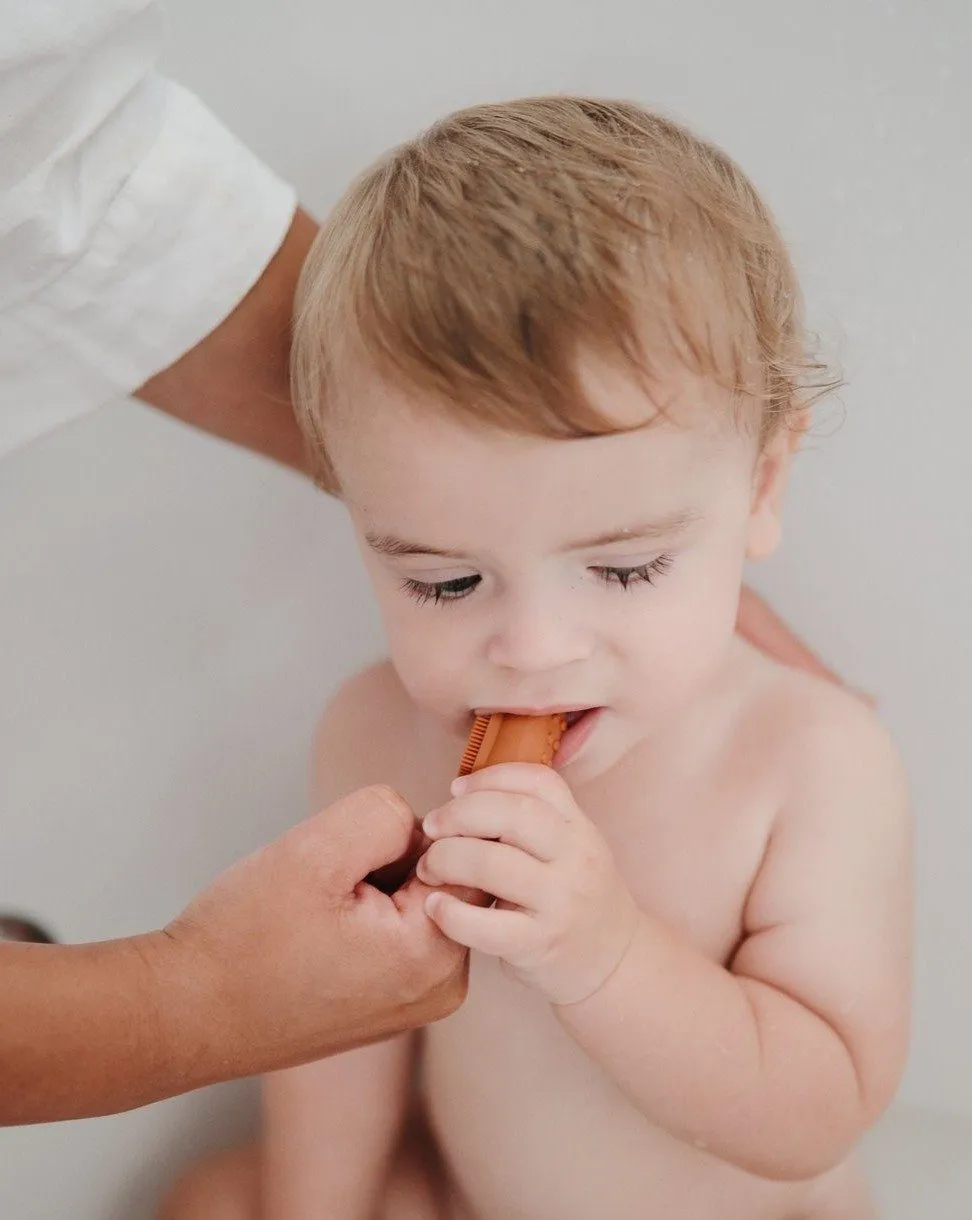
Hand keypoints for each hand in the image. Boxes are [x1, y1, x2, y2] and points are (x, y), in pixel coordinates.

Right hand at [152, 785, 468, 1081]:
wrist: (184, 1013)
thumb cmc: (242, 939)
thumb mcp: (315, 850)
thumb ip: (387, 816)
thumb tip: (419, 827)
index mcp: (436, 954)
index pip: (462, 851)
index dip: (402, 836)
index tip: (348, 860)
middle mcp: (442, 988)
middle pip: (442, 875)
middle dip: (387, 862)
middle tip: (326, 891)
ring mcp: (417, 1001)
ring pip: (414, 897)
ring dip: (372, 886)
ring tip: (315, 916)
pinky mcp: (389, 1003)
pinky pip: (394, 930)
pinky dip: (361, 917)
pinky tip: (315, 936)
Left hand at [417, 764, 638, 1005]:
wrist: (614, 962)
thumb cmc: (575, 898)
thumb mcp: (570, 849)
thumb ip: (531, 822)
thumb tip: (462, 797)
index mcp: (580, 828)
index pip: (538, 782)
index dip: (490, 777)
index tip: (456, 789)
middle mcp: (577, 859)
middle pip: (513, 816)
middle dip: (460, 814)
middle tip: (432, 827)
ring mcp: (561, 903)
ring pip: (493, 864)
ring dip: (447, 858)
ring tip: (428, 868)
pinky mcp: (540, 945)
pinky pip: (487, 926)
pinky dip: (452, 913)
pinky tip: (434, 906)